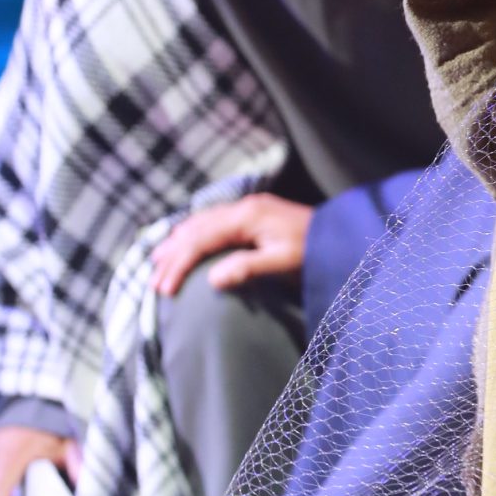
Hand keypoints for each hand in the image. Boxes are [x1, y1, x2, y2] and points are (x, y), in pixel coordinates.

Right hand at [150, 193, 312, 296]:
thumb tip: (212, 280)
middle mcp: (243, 207)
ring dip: (179, 241)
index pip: (201, 240)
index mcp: (247, 217)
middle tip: (154, 281)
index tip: (165, 288)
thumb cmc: (315, 253)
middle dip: (172, 255)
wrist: (342, 237)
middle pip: (196, 229)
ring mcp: (248, 208)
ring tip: (158, 259)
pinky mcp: (253, 214)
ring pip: (202, 222)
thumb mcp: (283, 263)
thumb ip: (248, 269)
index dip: (180, 264)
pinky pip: (213, 221)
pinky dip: (194, 233)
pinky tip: (186, 240)